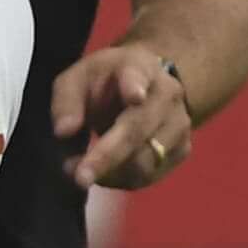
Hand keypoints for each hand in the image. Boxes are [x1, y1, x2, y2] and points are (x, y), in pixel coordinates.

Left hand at [54, 41, 197, 186]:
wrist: (146, 86)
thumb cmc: (105, 83)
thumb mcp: (76, 80)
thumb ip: (66, 101)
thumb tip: (64, 131)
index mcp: (139, 66)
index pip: (137, 74)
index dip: (135, 85)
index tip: (134, 96)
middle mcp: (167, 93)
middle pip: (138, 129)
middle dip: (108, 156)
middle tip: (80, 177)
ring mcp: (180, 123)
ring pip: (146, 160)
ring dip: (110, 173)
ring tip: (82, 171)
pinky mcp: (183, 149)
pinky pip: (150, 175)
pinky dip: (122, 180)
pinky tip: (106, 173)